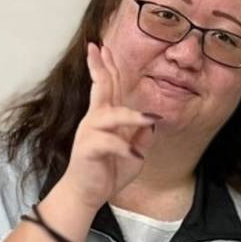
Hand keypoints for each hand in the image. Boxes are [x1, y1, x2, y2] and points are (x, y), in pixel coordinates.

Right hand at [60, 42, 158, 210]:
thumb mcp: (134, 152)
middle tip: (97, 47)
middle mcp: (95, 120)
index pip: (107, 87)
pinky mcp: (88, 149)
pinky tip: (136, 155)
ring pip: (110, 115)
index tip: (103, 48)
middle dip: (100, 67)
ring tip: (149, 118)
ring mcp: (90, 133)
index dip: (106, 67)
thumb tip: (152, 120)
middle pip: (100, 89)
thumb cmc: (108, 171)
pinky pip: (109, 143)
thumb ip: (142, 135)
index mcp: (105, 118)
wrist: (88, 194)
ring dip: (131, 116)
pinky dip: (125, 148)